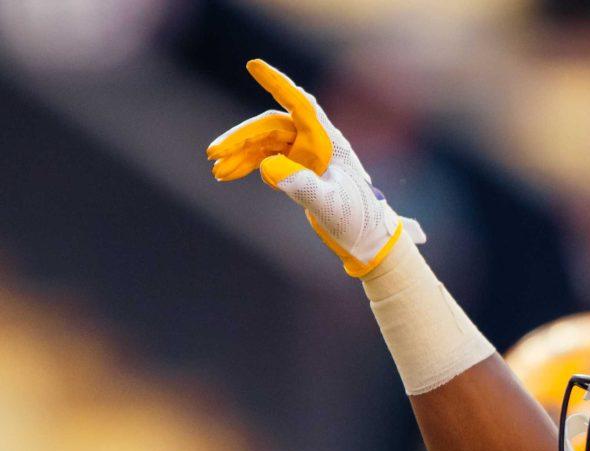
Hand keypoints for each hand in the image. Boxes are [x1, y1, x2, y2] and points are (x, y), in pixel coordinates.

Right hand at [206, 59, 422, 276]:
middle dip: (240, 138)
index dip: (278, 84)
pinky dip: (245, 165)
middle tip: (213, 154)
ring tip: (216, 172)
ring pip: (263, 143)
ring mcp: (304, 153)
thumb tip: (266, 166)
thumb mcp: (330, 205)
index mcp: (328, 140)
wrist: (365, 237)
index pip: (300, 104)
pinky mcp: (297, 168)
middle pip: (270, 127)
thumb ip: (302, 186)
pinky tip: (227, 175)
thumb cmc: (356, 218)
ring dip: (238, 154)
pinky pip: (265, 158)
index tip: (254, 65)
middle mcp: (315, 141)